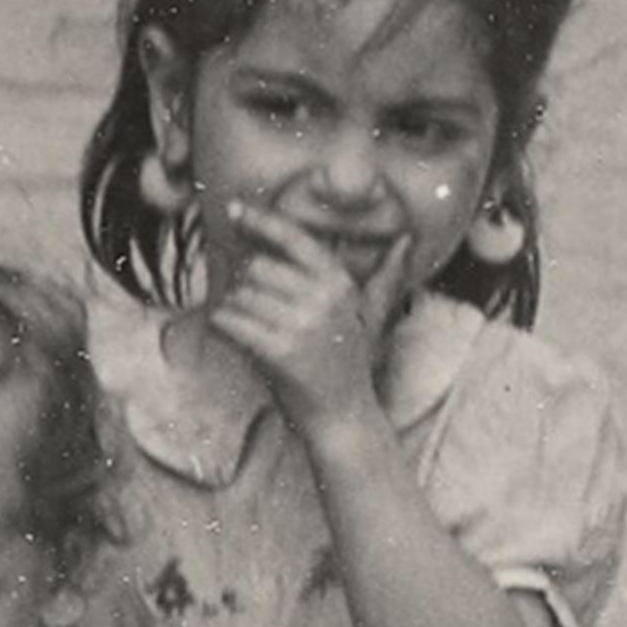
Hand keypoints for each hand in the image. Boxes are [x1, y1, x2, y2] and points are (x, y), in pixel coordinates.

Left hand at [203, 200, 414, 431]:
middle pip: (257, 267)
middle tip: (249, 303)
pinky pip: (230, 322)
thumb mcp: (371, 315)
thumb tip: (406, 240)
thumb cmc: (351, 364)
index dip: (260, 220)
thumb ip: (386, 276)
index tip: (234, 209)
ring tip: (246, 326)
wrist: (344, 417)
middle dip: (243, 281)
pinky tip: (229, 333)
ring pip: (240, 294)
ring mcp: (302, 325)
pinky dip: (220, 325)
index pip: (293, 239)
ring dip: (231, 307)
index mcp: (340, 284)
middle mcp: (324, 299)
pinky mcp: (279, 352)